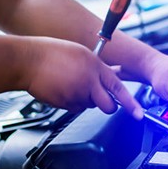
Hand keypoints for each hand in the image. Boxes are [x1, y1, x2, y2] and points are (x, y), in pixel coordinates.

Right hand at [25, 37, 142, 117]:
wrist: (28, 61)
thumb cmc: (51, 53)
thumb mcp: (81, 54)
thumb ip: (96, 68)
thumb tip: (107, 78)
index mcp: (95, 66)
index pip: (118, 88)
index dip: (131, 104)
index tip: (139, 115)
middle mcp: (89, 81)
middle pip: (108, 106)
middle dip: (108, 107)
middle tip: (101, 100)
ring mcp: (77, 94)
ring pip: (89, 106)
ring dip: (84, 100)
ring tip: (70, 83)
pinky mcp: (65, 104)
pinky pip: (74, 108)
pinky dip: (71, 102)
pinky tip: (62, 88)